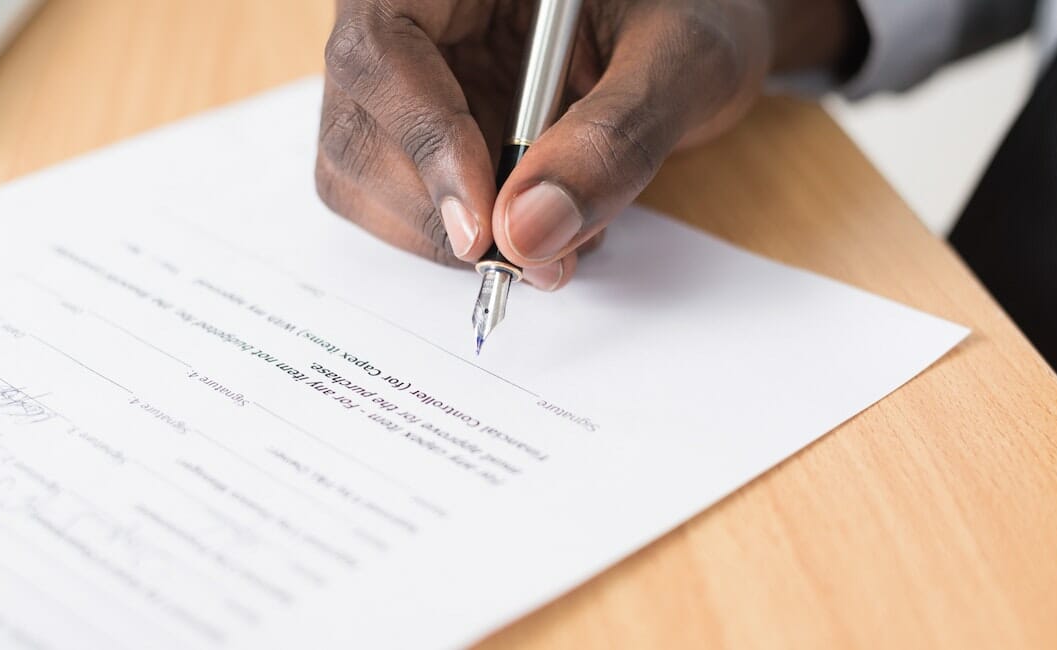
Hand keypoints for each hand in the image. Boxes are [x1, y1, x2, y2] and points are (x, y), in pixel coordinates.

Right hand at [316, 0, 858, 289]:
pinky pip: (401, 199)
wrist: (700, 30)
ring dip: (443, 235)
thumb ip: (614, 139)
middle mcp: (414, 17)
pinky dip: (460, 238)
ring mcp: (409, 78)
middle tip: (529, 258)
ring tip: (551, 239)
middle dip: (435, 211)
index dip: (424, 143)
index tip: (483, 230)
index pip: (383, 49)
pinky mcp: (421, 131)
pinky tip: (532, 224)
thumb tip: (529, 234)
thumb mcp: (683, 60)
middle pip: (356, 123)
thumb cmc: (696, 14)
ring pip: (361, 173)